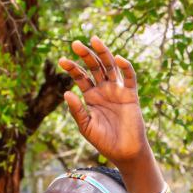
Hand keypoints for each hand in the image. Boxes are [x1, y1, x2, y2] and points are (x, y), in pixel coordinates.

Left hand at [58, 37, 149, 163]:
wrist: (124, 152)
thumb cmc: (104, 141)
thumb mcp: (86, 126)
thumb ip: (77, 110)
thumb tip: (66, 92)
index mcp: (91, 96)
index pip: (80, 76)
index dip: (72, 67)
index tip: (62, 60)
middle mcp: (104, 90)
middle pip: (94, 67)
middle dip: (85, 55)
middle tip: (75, 44)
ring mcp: (117, 91)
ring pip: (110, 67)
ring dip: (103, 53)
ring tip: (94, 40)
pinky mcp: (131, 95)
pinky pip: (129, 78)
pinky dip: (125, 67)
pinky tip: (118, 58)